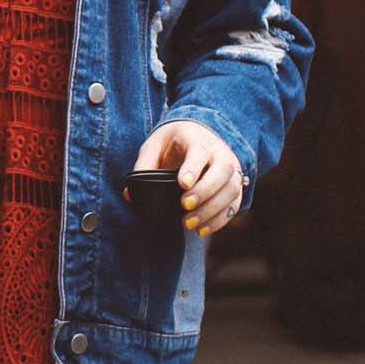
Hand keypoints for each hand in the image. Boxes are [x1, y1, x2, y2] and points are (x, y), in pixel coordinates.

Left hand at [131, 120, 245, 236]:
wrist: (199, 133)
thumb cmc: (173, 142)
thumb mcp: (154, 146)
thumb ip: (143, 167)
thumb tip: (129, 194)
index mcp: (197, 139)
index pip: (199, 151)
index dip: (193, 168)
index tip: (182, 184)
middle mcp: (220, 152)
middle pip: (222, 171)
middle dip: (204, 191)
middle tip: (184, 206)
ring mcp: (232, 169)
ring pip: (231, 189)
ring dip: (212, 210)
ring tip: (189, 224)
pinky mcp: (235, 186)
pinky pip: (234, 204)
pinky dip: (220, 220)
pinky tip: (201, 229)